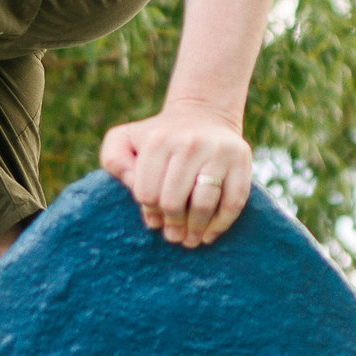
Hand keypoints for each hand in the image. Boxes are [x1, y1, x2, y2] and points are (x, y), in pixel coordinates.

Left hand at [99, 102, 253, 247]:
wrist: (203, 115)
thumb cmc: (158, 137)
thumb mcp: (125, 138)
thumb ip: (113, 159)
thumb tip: (130, 183)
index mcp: (159, 140)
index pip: (147, 193)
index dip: (149, 211)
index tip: (154, 217)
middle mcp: (190, 143)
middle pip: (174, 202)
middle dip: (171, 224)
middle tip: (172, 234)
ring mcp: (218, 151)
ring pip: (203, 204)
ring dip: (194, 229)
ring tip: (189, 240)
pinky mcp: (241, 159)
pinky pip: (233, 202)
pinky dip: (220, 225)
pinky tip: (208, 235)